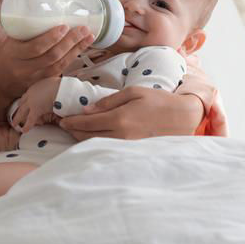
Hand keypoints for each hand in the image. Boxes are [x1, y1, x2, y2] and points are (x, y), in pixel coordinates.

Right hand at [0, 26, 93, 98]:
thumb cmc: (6, 57)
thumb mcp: (9, 42)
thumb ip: (25, 30)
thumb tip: (46, 8)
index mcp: (14, 54)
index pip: (35, 47)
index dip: (52, 38)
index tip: (64, 26)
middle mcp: (25, 69)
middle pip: (52, 57)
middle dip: (70, 42)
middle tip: (83, 29)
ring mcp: (36, 78)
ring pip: (60, 65)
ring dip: (76, 50)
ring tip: (88, 37)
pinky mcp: (44, 84)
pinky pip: (61, 71)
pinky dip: (73, 58)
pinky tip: (81, 48)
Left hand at [11, 76, 61, 131]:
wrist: (61, 88)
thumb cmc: (60, 85)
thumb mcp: (54, 84)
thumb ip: (51, 89)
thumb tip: (55, 92)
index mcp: (36, 87)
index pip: (28, 94)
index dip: (25, 100)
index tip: (23, 103)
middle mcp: (32, 93)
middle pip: (22, 102)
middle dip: (19, 107)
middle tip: (17, 111)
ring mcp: (32, 101)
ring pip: (22, 111)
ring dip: (18, 117)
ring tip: (14, 123)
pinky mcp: (36, 110)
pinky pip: (30, 120)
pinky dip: (27, 126)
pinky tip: (24, 130)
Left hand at [58, 87, 205, 140]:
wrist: (182, 118)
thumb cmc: (158, 100)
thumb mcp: (133, 92)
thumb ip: (109, 101)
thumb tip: (88, 109)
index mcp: (119, 118)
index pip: (87, 123)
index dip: (72, 122)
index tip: (62, 120)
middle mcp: (120, 135)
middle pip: (88, 136)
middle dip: (74, 131)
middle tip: (64, 125)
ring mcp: (126, 146)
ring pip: (96, 144)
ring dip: (83, 139)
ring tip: (75, 131)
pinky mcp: (132, 151)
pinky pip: (108, 147)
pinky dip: (97, 143)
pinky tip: (94, 137)